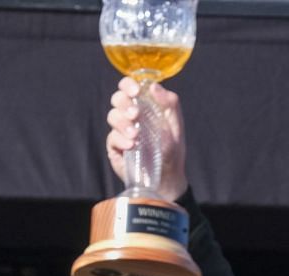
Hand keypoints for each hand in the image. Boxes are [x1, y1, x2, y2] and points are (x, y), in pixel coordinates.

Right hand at [105, 77, 188, 201]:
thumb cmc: (172, 150)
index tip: (135, 91)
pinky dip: (122, 140)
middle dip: (124, 103)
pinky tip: (132, 146)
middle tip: (136, 114)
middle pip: (117, 99)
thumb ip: (169, 103)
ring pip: (112, 116)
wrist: (167, 177)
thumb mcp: (176, 125)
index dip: (128, 85)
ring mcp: (121, 131)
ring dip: (123, 122)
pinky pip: (112, 137)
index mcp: (144, 105)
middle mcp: (130, 116)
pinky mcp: (115, 147)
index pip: (129, 87)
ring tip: (136, 135)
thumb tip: (154, 86)